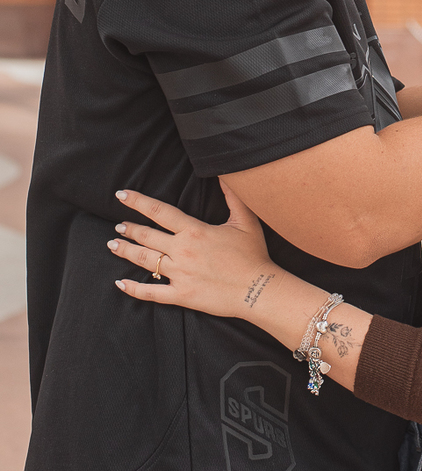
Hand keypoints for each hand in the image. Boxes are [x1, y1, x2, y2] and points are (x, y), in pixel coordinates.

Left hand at [108, 186, 277, 320]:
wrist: (258, 289)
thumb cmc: (253, 255)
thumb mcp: (246, 221)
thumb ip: (233, 197)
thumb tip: (224, 175)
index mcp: (194, 231)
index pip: (159, 211)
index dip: (138, 202)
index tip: (121, 195)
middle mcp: (182, 250)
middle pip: (147, 236)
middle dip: (129, 229)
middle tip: (118, 226)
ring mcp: (179, 274)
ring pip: (144, 261)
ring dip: (126, 251)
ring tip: (113, 245)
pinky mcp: (181, 294)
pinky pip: (151, 292)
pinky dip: (133, 288)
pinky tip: (120, 283)